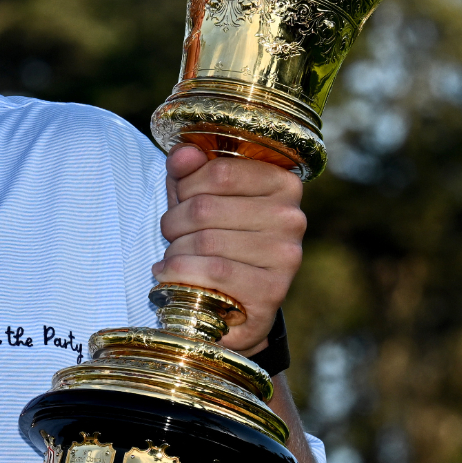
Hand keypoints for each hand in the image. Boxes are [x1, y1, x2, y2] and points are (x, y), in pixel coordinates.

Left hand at [154, 144, 307, 354]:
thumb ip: (191, 171)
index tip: (181, 201)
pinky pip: (214, 272)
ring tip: (172, 258)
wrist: (238, 309)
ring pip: (206, 241)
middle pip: (206, 208)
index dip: (186, 186)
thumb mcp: (201, 198)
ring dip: (175, 252)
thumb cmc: (218, 242)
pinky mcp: (273, 290)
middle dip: (174, 223)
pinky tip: (169, 276)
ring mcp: (285, 255)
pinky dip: (180, 273)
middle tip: (171, 235)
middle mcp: (291, 217)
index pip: (220, 171)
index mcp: (282, 183)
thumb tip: (184, 153)